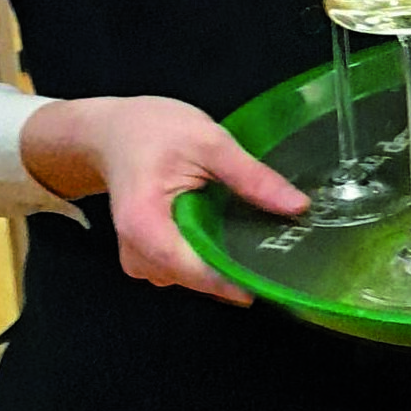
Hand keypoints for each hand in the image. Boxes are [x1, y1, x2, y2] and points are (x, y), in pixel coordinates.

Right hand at [20, 94, 307, 304]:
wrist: (113, 132)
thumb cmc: (153, 130)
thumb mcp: (209, 141)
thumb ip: (251, 177)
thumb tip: (298, 207)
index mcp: (145, 227)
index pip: (195, 271)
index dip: (235, 279)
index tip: (274, 280)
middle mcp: (137, 255)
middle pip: (195, 278)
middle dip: (235, 267)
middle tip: (278, 249)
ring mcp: (140, 260)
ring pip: (192, 277)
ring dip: (222, 260)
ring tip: (251, 233)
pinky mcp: (147, 257)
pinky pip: (185, 267)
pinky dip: (207, 254)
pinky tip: (224, 231)